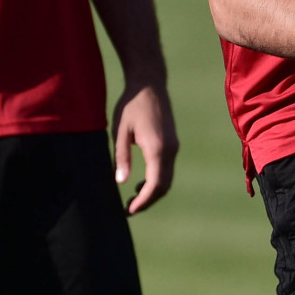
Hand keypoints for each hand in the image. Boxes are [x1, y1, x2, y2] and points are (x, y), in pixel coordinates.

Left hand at [113, 81, 178, 214]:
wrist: (149, 84)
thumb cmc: (131, 105)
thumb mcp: (120, 132)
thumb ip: (121, 157)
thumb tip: (121, 182)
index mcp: (157, 149)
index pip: (155, 185)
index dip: (143, 201)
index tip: (129, 210)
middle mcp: (170, 150)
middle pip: (164, 186)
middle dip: (148, 201)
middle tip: (129, 209)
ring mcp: (174, 146)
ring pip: (167, 178)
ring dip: (153, 192)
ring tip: (134, 199)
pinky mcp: (173, 143)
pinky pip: (167, 169)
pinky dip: (157, 181)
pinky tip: (142, 183)